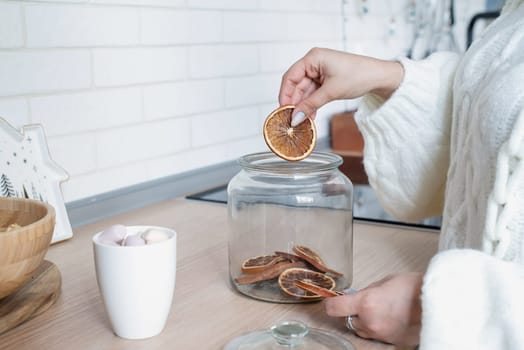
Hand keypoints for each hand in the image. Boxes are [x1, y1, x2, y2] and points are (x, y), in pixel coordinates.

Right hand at [279, 47, 402, 124]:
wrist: (379, 77)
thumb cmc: (359, 75)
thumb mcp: (331, 92)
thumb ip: (311, 105)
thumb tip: (295, 117)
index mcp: (313, 58)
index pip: (290, 77)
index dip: (285, 94)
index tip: (282, 111)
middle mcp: (314, 63)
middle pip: (296, 85)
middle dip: (294, 103)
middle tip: (291, 119)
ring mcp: (319, 71)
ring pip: (304, 91)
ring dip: (303, 106)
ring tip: (302, 121)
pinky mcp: (325, 80)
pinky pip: (313, 93)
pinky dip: (311, 104)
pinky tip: (310, 116)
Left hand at [324, 272, 422, 345]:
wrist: (439, 302)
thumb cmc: (414, 287)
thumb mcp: (385, 281)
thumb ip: (367, 290)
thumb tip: (356, 296)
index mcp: (366, 302)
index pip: (334, 308)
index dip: (330, 304)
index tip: (331, 301)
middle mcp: (370, 321)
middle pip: (349, 320)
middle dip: (354, 313)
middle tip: (368, 303)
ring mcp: (382, 334)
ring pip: (363, 330)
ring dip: (367, 322)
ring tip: (384, 310)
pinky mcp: (393, 343)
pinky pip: (378, 336)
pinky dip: (381, 329)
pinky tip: (393, 319)